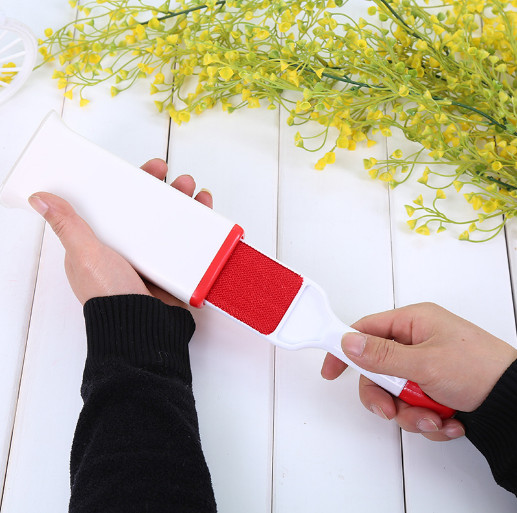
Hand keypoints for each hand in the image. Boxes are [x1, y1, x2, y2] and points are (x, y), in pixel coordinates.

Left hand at [27, 158, 211, 306]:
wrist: (140, 327)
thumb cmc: (109, 294)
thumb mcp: (84, 254)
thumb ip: (68, 225)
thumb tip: (41, 199)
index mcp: (107, 242)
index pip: (122, 203)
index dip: (137, 184)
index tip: (152, 170)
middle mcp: (131, 248)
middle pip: (152, 210)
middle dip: (169, 191)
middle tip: (180, 180)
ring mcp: (155, 259)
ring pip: (174, 224)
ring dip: (188, 206)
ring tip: (198, 194)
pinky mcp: (174, 270)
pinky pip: (190, 245)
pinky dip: (202, 231)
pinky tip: (208, 217)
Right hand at [321, 302, 516, 440]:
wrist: (516, 402)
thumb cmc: (480, 369)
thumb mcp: (424, 363)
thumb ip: (381, 355)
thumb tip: (348, 342)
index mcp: (413, 323)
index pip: (365, 329)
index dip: (345, 349)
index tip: (332, 371)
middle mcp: (416, 342)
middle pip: (377, 370)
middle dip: (385, 396)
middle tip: (391, 410)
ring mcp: (425, 367)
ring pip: (395, 393)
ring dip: (411, 413)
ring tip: (435, 418)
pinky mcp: (434, 388)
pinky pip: (414, 406)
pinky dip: (428, 419)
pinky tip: (448, 422)